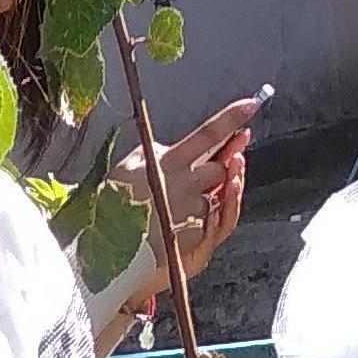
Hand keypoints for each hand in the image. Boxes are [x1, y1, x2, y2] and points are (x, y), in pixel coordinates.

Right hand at [90, 98, 257, 341]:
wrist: (104, 252)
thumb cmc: (113, 207)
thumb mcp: (128, 168)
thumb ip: (155, 153)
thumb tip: (175, 147)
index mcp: (167, 162)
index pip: (207, 135)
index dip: (231, 118)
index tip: (252, 105)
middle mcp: (184, 185)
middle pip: (219, 171)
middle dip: (211, 177)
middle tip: (188, 185)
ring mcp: (192, 212)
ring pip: (213, 201)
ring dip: (198, 205)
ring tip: (169, 214)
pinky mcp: (196, 236)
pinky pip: (207, 226)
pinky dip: (194, 226)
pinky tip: (172, 229)